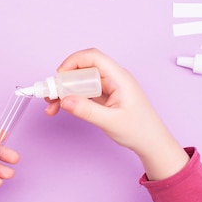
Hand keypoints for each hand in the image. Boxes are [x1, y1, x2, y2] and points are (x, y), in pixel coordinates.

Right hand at [45, 48, 187, 179]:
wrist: (152, 143)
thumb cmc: (140, 130)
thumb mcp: (111, 122)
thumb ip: (87, 111)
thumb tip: (64, 100)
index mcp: (119, 78)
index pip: (94, 58)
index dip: (73, 62)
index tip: (59, 76)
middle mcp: (113, 78)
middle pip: (83, 69)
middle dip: (64, 80)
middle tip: (50, 94)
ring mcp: (108, 87)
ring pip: (80, 81)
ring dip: (64, 90)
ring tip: (51, 105)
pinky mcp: (104, 96)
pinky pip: (83, 92)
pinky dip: (71, 98)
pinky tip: (60, 107)